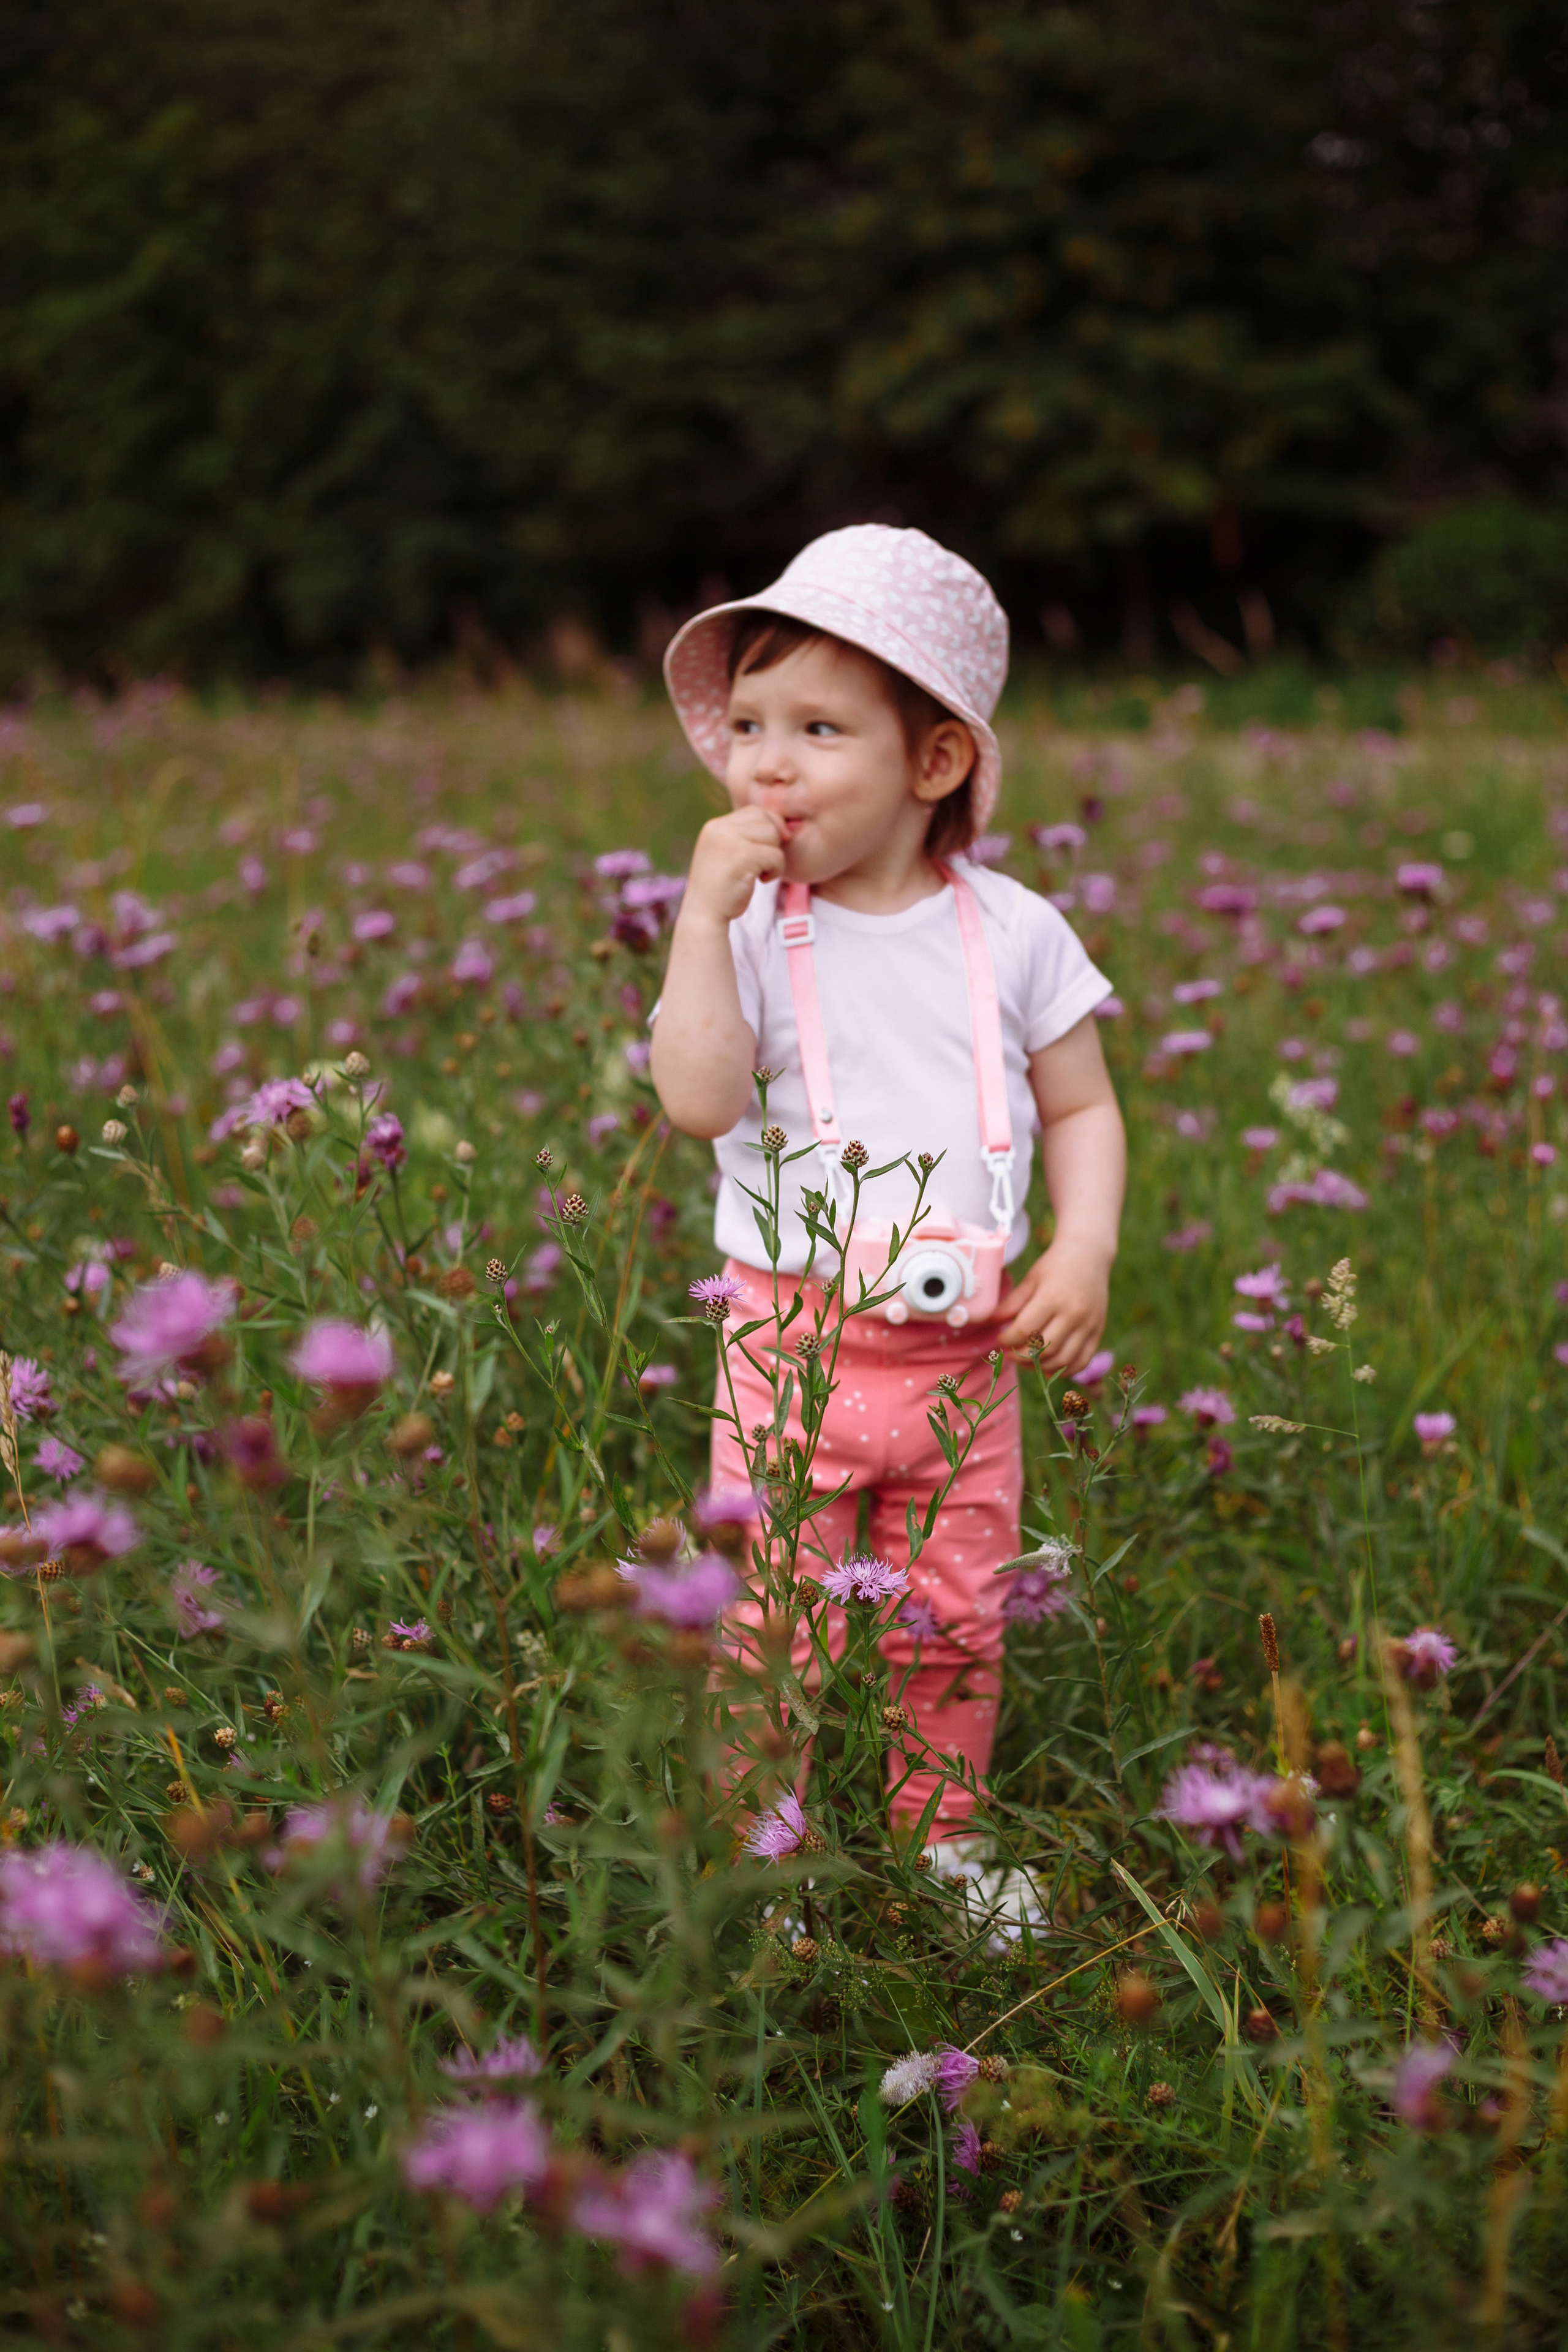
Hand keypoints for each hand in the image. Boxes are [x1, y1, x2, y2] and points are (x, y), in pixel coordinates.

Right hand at [683, 807, 786, 928]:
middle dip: (773, 841)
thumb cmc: (721, 888)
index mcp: (714, 826)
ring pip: (773, 835)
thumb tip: (782, 825)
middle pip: (765, 819)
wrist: (704, 915)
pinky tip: (762, 881)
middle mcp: (719, 828)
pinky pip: (776, 855)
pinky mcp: (743, 857)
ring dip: (774, 856)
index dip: (770, 827)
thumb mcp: (727, 853)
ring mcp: (730, 841)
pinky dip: (776, 870)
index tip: (769, 848)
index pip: (754, 811)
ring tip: (761, 872)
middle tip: (763, 863)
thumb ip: (743, 836)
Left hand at [995, 1238, 1111, 1366]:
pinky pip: (1082, 1361)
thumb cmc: (1055, 1265)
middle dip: (1021, 1357)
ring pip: (1063, 1360)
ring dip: (1040, 1366)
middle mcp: (1073, 1313)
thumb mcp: (1030, 1279)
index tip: (1000, 1340)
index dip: (1008, 1340)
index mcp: (1053, 1297)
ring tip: (1026, 1360)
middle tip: (1010, 1354)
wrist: (1089, 1254)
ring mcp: (1088, 1324)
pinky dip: (1065, 1370)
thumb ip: (1011, 1303)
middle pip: (1043, 1349)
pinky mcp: (1098, 1331)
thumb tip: (989, 1324)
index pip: (1025, 1329)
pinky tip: (1049, 1366)